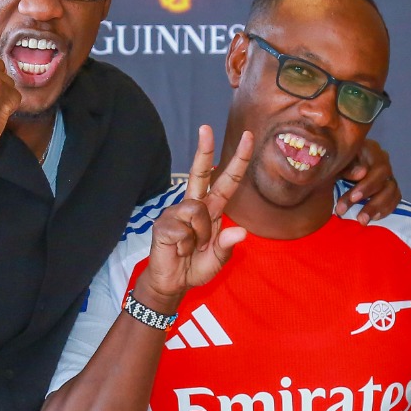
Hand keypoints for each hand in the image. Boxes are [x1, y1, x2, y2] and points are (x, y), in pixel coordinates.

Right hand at [133, 126, 252, 313]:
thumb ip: (227, 246)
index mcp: (211, 210)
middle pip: (200, 173)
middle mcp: (194, 206)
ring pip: (196, 211)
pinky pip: (183, 229)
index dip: (238, 160)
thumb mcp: (218, 260)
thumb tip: (240, 232)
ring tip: (191, 248)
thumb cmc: (194, 267)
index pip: (227, 181)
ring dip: (199, 235)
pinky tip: (178, 250)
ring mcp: (176, 213)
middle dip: (203, 150)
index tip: (247, 137)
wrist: (172, 283)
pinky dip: (185, 245)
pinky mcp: (163, 224)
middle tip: (206, 127)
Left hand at [334, 138, 402, 224]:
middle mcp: (383, 160)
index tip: (354, 198)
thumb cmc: (335, 163)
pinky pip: (394, 199)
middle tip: (358, 216)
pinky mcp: (389, 187)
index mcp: (370, 149)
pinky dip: (385, 209)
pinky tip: (372, 218)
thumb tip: (361, 173)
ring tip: (362, 221)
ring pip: (392, 191)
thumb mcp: (337, 164)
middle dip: (372, 201)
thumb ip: (348, 167)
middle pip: (386, 180)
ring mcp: (387, 174)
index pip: (378, 167)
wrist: (334, 168)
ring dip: (377, 208)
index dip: (368, 185)